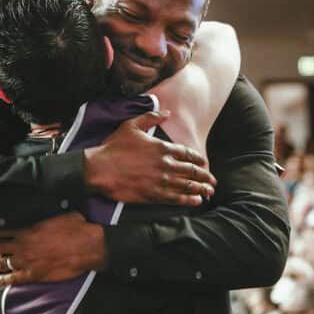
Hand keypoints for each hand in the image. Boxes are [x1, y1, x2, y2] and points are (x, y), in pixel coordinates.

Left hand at [0, 213, 105, 286]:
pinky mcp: (35, 274)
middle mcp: (23, 244)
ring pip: (2, 263)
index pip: (0, 229)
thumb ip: (44, 208)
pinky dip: (4, 280)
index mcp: (27, 228)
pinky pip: (14, 278)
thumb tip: (42, 195)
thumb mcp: (58, 211)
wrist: (87, 246)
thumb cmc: (76, 227)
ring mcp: (28, 260)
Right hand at [83, 110, 215, 205]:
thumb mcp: (131, 125)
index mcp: (162, 148)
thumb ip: (151, 116)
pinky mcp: (154, 195)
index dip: (198, 159)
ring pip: (188, 185)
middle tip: (213, 181)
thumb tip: (166, 112)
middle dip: (204, 176)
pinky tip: (197, 201)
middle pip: (192, 171)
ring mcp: (161, 181)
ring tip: (209, 192)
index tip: (204, 163)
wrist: (100, 169)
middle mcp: (166, 164)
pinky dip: (189, 200)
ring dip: (201, 189)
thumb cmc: (114, 147)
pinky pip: (177, 199)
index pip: (187, 153)